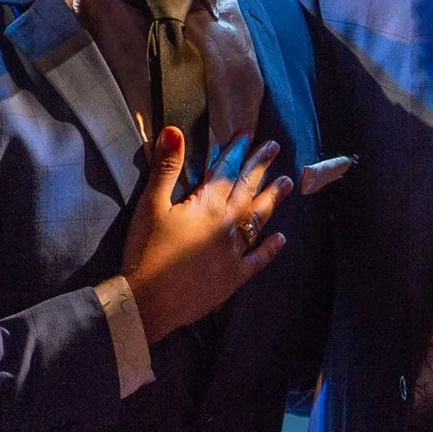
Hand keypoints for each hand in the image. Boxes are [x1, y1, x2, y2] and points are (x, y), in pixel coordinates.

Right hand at [123, 132, 291, 341]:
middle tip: (275, 147)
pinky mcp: (234, 276)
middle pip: (248, 189)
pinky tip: (281, 238)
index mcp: (207, 205)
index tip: (248, 133)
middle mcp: (227, 225)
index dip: (237, 149)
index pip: (226, 170)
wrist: (148, 300)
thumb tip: (174, 131)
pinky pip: (258, 259)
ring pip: (259, 219)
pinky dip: (270, 248)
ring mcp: (234, 251)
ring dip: (272, 199)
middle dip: (261, 166)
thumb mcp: (150, 205)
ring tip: (287, 182)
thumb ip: (166, 168)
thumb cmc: (145, 251)